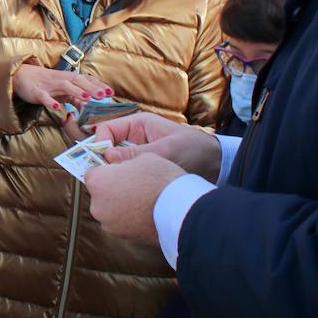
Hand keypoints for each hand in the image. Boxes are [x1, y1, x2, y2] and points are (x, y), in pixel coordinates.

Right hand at [13, 64, 111, 115]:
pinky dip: (51, 102)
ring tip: (87, 98)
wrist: (23, 75)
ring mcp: (50, 86)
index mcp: (69, 78)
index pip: (86, 80)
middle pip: (79, 81)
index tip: (110, 92)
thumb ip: (77, 97)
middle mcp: (62, 80)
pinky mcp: (38, 93)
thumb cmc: (46, 83)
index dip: (98, 85)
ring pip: (65, 86)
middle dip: (92, 87)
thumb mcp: (63, 90)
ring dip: (77, 91)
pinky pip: (45, 97)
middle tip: (104, 95)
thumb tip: (91, 107)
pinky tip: (58, 108)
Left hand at [84, 153, 185, 246]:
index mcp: (98, 182)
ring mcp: (108, 224)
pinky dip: (128, 218)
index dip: (106, 170)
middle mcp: (97, 205)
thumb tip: (118, 167)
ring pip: (110, 209)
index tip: (119, 170)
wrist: (181, 212)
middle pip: (100, 193)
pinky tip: (145, 212)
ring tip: (142, 200)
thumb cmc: (161, 180)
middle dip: (112, 188)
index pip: (92, 173)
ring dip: (120, 204)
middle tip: (133, 184)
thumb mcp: (143, 158)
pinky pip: (120, 222)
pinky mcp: (121, 236)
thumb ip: (124, 161)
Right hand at [97, 113, 220, 180]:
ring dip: (117, 174)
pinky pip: (127, 174)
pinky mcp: (143, 169)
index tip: (103, 162)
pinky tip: (130, 192)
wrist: (217, 165)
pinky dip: (126, 182)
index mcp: (137, 124)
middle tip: (107, 179)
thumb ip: (137, 153)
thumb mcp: (167, 150)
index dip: (100, 144)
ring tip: (121, 187)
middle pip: (107, 148)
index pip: (106, 130)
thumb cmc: (194, 150)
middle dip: (105, 162)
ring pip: (115, 163)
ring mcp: (137, 154)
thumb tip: (108, 158)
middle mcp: (134, 138)